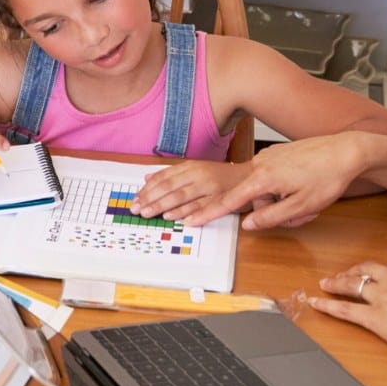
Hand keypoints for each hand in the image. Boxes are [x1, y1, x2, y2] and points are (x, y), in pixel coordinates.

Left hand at [131, 160, 251, 220]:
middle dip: (152, 199)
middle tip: (138, 210)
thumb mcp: (195, 169)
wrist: (250, 176)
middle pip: (170, 187)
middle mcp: (199, 175)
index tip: (136, 200)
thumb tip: (147, 177)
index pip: (164, 177)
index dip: (148, 189)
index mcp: (191, 166)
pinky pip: (202, 206)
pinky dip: (189, 212)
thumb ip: (172, 173)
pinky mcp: (221, 199)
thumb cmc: (220, 176)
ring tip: (151, 214)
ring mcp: (210, 187)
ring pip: (183, 196)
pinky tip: (177, 219)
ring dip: (165, 206)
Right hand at [179, 134, 367, 228]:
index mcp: (263, 178)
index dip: (210, 213)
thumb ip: (271, 218)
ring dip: (284, 200)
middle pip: (254, 198)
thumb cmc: (327, 177)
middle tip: (303, 213)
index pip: (229, 200)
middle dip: (274, 210)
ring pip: (266, 189)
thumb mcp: (300, 206)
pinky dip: (287, 188)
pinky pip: (274, 178)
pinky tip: (308, 185)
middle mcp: (261, 164)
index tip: (190, 220)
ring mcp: (270, 156)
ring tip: (311, 199)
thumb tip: (247, 225)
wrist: (347, 150)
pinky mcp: (280, 154)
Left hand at [311, 259, 386, 368]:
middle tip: (346, 273)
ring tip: (327, 283)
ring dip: (337, 283)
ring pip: (353, 284)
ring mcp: (383, 297)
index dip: (381, 273)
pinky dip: (328, 305)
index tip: (377, 276)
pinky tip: (317, 302)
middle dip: (355, 271)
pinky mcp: (375, 318)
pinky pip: (345, 309)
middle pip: (369, 270)